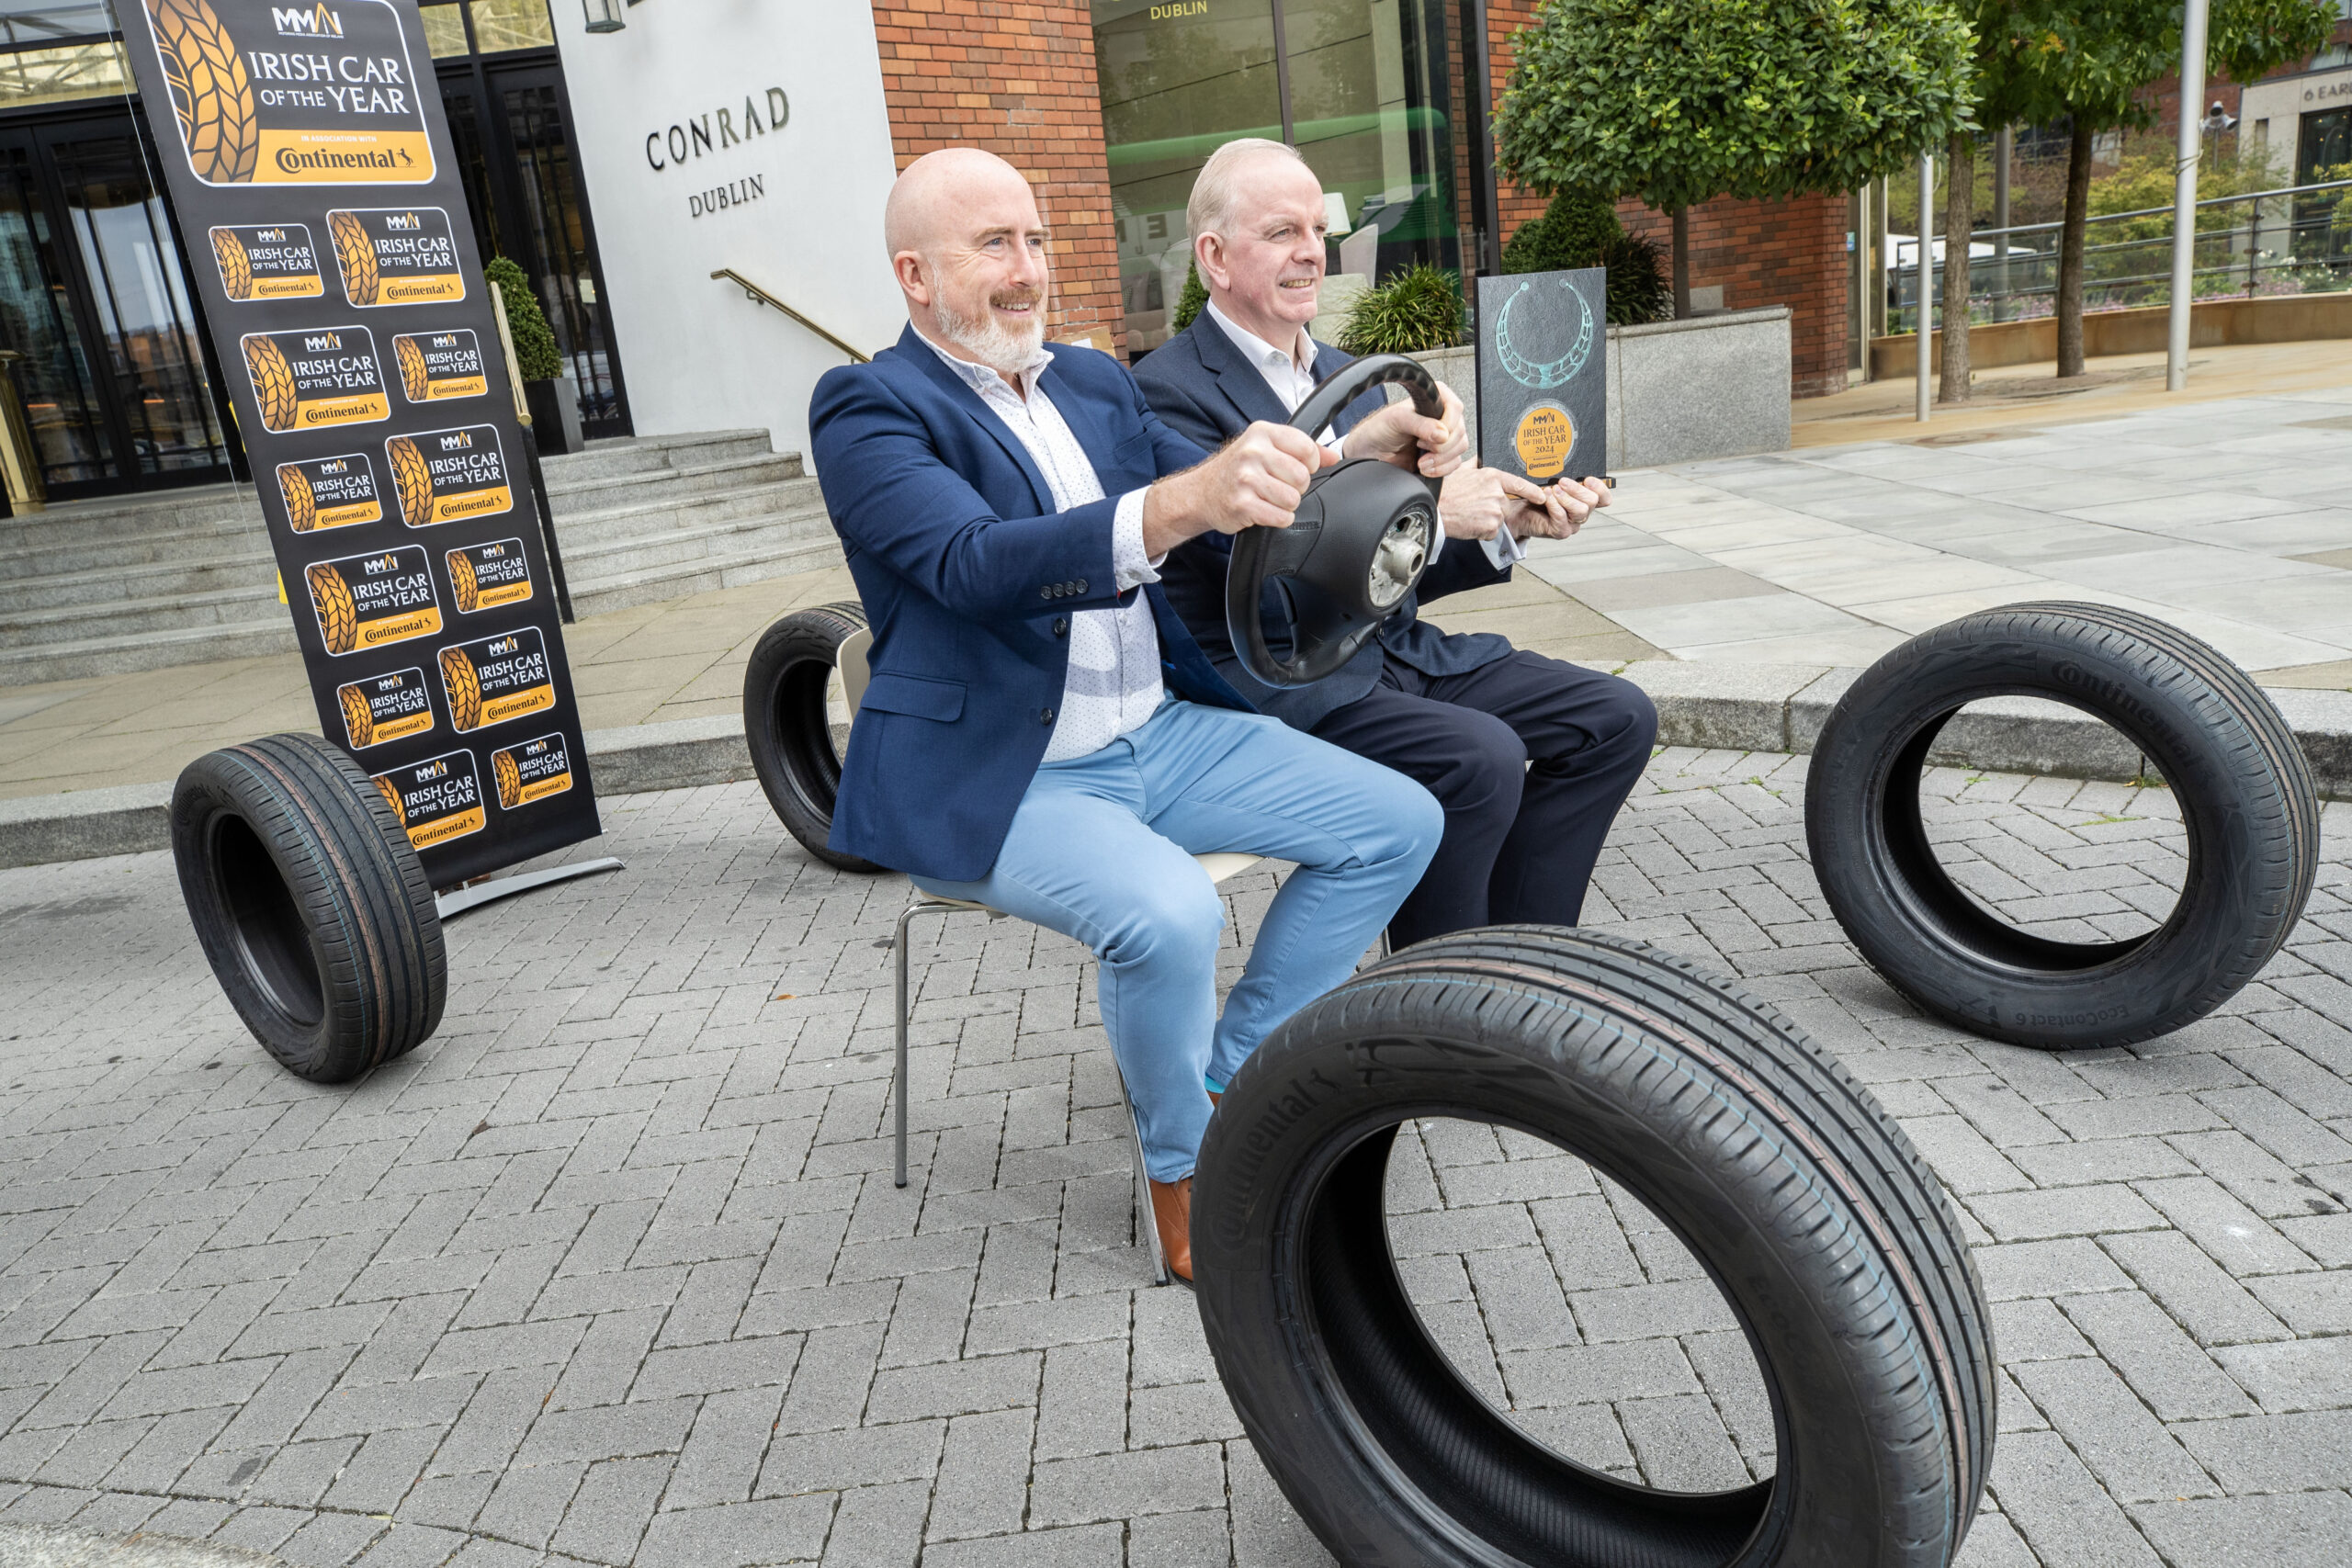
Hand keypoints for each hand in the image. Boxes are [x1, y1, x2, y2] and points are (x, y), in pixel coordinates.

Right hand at [1143, 420, 1334, 553]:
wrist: (1201, 492)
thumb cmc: (1237, 470)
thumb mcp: (1265, 448)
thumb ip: (1302, 449)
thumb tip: (1334, 456)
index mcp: (1262, 433)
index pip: (1306, 448)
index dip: (1309, 464)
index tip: (1296, 469)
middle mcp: (1252, 452)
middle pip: (1302, 477)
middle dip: (1296, 487)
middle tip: (1278, 487)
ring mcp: (1245, 478)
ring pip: (1293, 499)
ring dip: (1286, 505)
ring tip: (1269, 499)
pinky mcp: (1242, 504)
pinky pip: (1281, 517)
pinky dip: (1278, 519)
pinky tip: (1264, 510)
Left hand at [1341, 382, 1469, 478]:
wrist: (1369, 453)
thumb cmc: (1379, 429)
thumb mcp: (1396, 420)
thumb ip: (1419, 424)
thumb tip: (1442, 433)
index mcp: (1433, 400)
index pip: (1455, 407)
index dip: (1448, 424)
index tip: (1433, 436)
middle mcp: (1441, 417)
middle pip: (1460, 431)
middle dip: (1442, 446)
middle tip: (1421, 447)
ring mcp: (1443, 437)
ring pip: (1460, 448)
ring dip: (1441, 459)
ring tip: (1421, 461)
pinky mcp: (1441, 456)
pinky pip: (1455, 463)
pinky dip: (1442, 469)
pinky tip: (1424, 468)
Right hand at [1437, 465, 1553, 540]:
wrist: (1434, 509)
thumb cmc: (1444, 492)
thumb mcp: (1461, 471)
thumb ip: (1475, 466)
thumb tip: (1479, 459)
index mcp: (1492, 477)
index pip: (1519, 484)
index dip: (1533, 491)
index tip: (1542, 496)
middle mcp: (1496, 492)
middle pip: (1505, 505)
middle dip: (1493, 509)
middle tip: (1475, 508)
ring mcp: (1495, 510)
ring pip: (1499, 519)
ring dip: (1487, 521)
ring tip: (1469, 515)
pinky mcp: (1491, 525)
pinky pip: (1492, 531)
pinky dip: (1482, 531)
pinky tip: (1470, 523)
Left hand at [1509, 475, 1610, 539]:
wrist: (1517, 512)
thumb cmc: (1535, 496)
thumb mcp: (1552, 481)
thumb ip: (1564, 478)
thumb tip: (1568, 466)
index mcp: (1583, 501)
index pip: (1604, 498)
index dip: (1600, 488)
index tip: (1587, 479)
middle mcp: (1580, 513)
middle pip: (1592, 502)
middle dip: (1577, 489)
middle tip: (1562, 482)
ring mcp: (1572, 524)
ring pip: (1580, 511)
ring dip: (1566, 497)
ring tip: (1552, 490)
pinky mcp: (1560, 531)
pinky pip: (1562, 517)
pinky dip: (1554, 504)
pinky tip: (1546, 497)